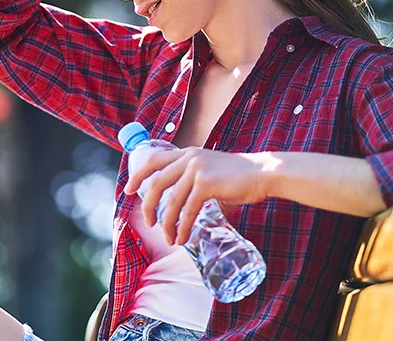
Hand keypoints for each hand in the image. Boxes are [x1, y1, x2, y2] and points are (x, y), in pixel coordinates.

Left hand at [123, 147, 281, 245]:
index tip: (129, 191)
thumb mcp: (210, 171)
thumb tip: (183, 208)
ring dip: (167, 224)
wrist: (263, 173)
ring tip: (170, 239)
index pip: (153, 160)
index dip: (138, 176)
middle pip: (156, 183)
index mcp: (187, 153)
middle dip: (148, 206)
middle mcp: (188, 158)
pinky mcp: (206, 183)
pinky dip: (183, 227)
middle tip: (149, 223)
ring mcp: (196, 169)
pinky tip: (183, 238)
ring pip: (171, 201)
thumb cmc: (239, 177)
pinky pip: (187, 210)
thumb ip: (194, 183)